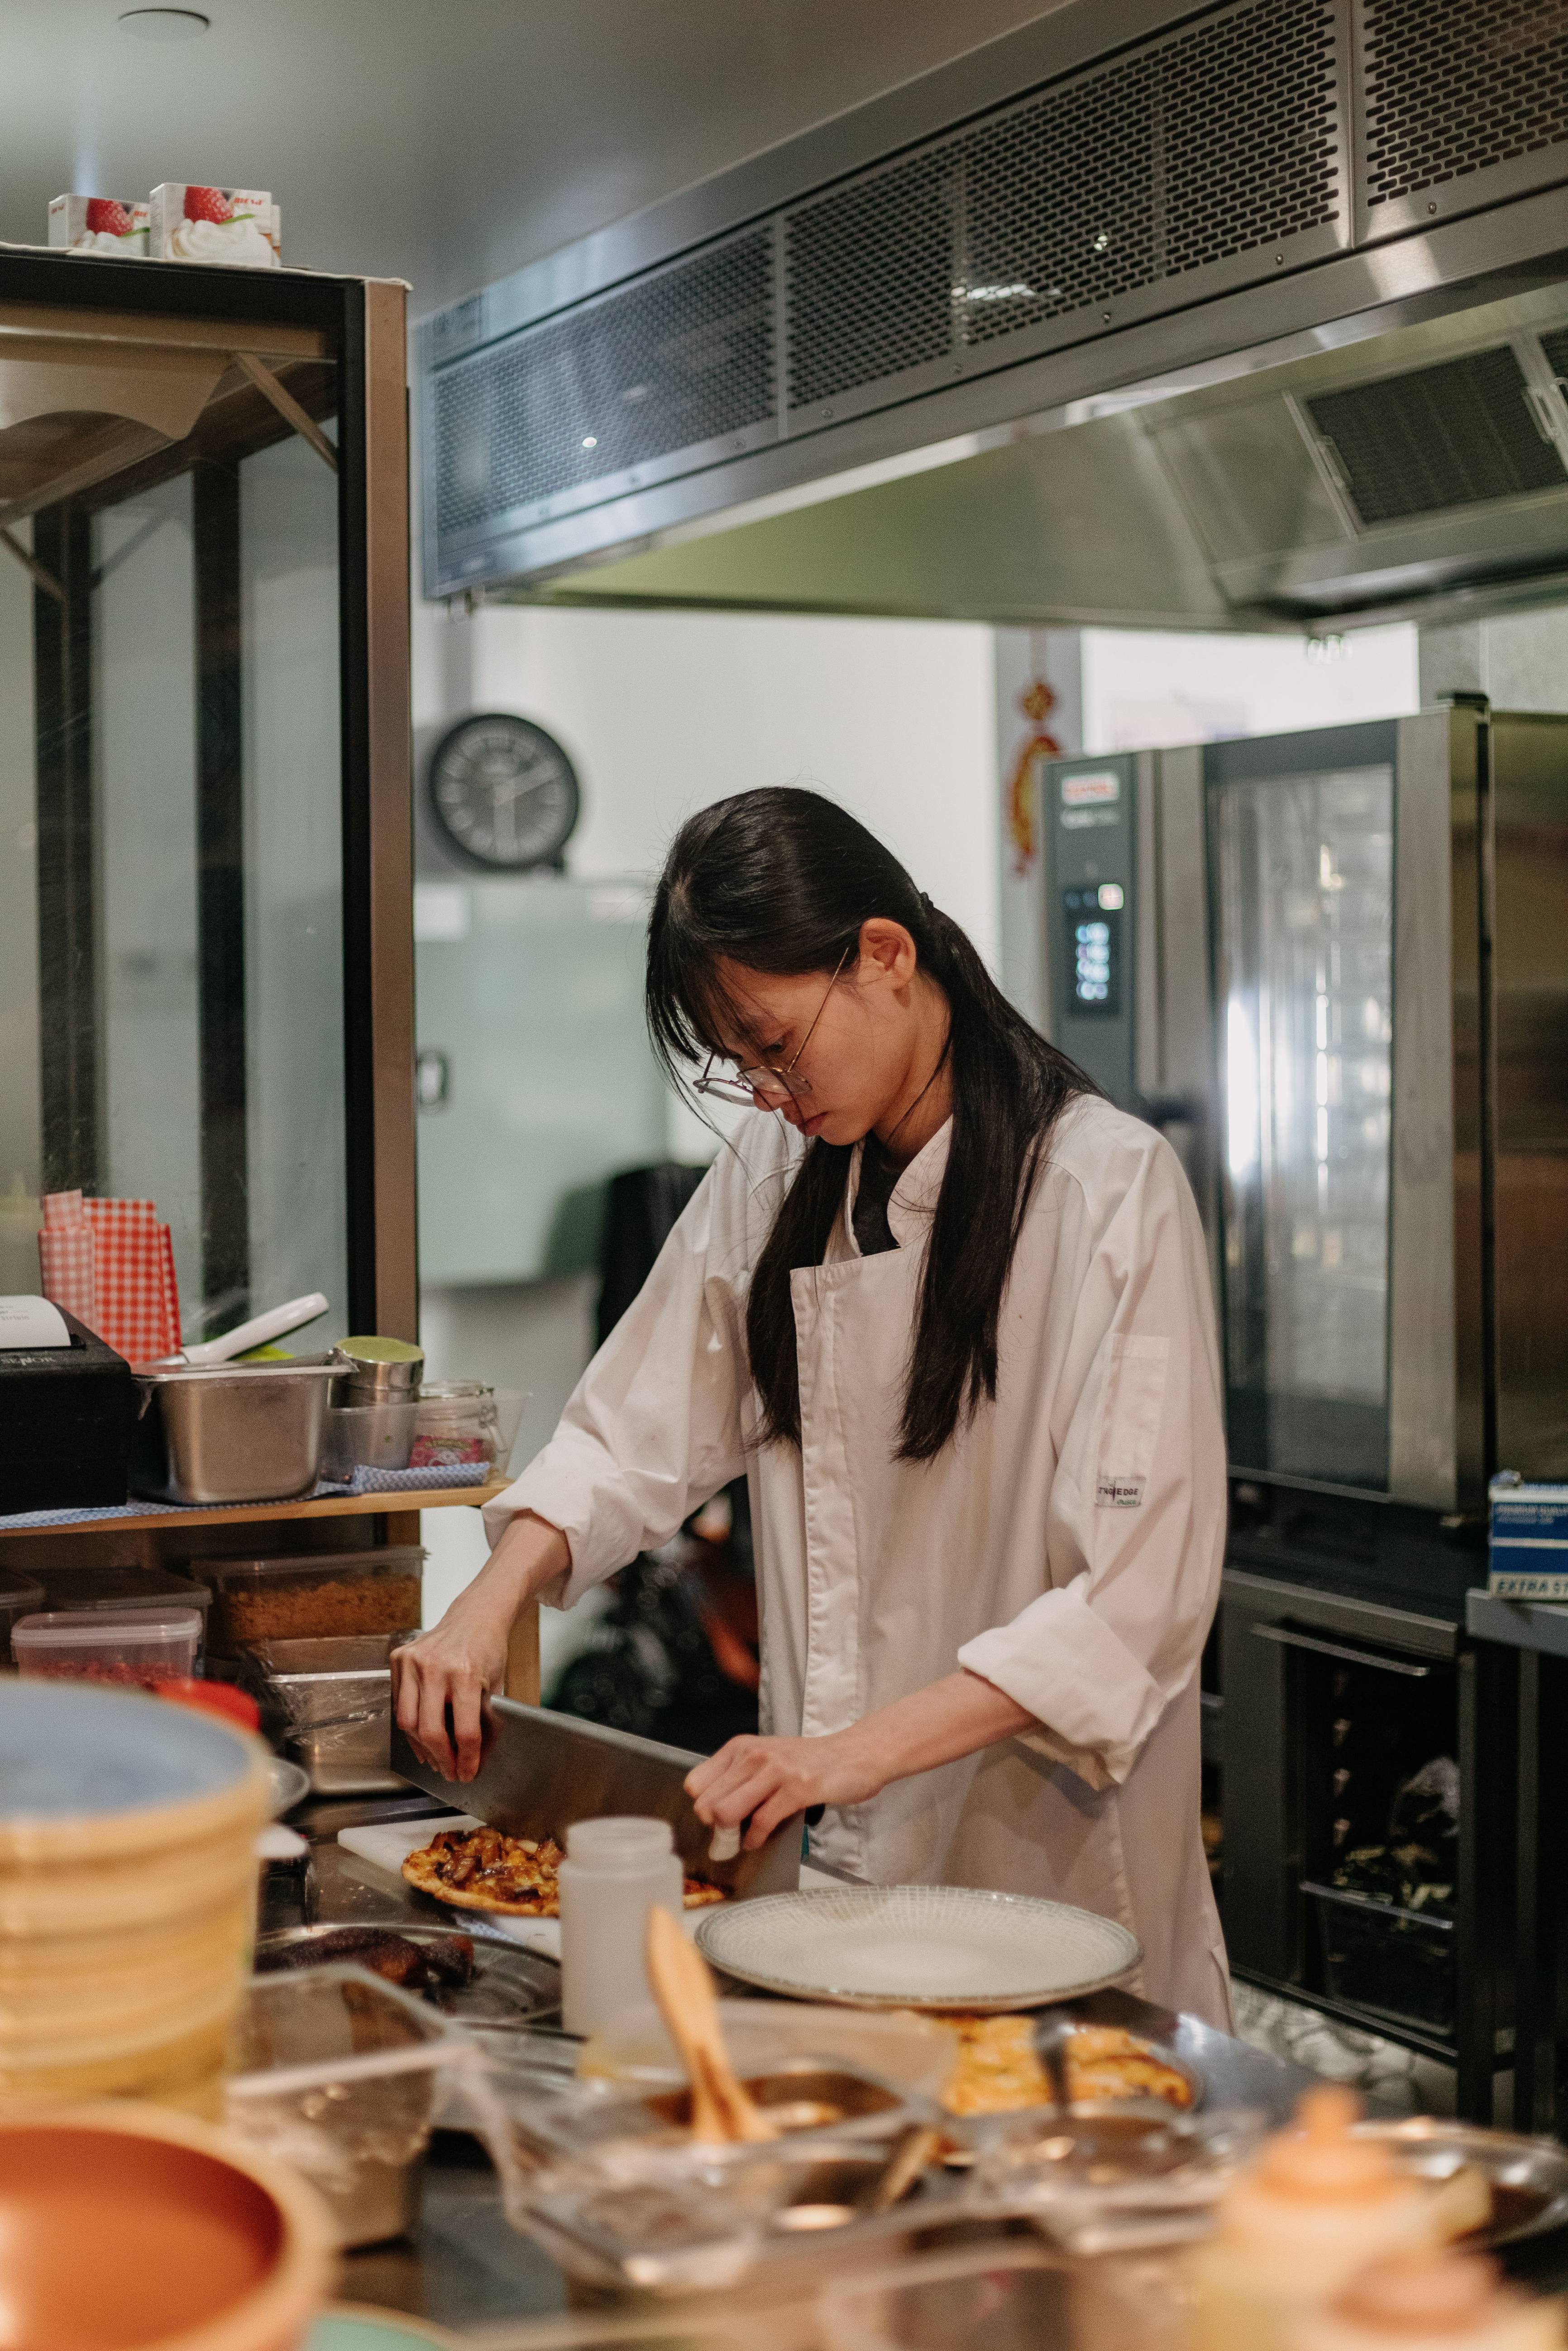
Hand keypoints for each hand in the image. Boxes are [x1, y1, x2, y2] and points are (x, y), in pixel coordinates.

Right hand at [391, 1599, 508, 1783]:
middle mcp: (435, 1667)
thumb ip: (485, 1722)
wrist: (474, 1616)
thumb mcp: (495, 1686)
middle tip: (450, 1772)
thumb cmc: (488, 1649)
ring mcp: (413, 1662)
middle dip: (441, 1759)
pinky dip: (410, 1726)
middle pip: (430, 1731)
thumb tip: (474, 1760)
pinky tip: (421, 1737)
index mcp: (464, 1673)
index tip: (467, 1773)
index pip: (464, 1731)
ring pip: (407, 1722)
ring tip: (435, 1759)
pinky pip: (398, 1704)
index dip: (466, 1759)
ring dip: (421, 1747)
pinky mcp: (399, 1659)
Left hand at [685, 1726, 887, 1849]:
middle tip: (727, 1837)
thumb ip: (740, 1779)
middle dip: (713, 1827)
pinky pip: (762, 1821)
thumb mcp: (766, 1759)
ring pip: (727, 1812)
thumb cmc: (810, 1761)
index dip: (703, 1806)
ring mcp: (776, 1771)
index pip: (696, 1783)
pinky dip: (756, 1838)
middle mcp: (753, 1755)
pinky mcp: (797, 1789)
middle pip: (707, 1803)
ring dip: (731, 1836)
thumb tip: (712, 1812)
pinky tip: (759, 1839)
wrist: (856, 1753)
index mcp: (741, 1748)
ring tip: (740, 1839)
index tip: (714, 1819)